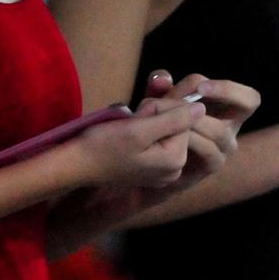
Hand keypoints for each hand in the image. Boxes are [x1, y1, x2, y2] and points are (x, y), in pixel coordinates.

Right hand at [57, 96, 204, 194]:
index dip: (160, 109)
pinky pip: (156, 141)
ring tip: (126, 131)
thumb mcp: (139, 129)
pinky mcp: (150, 169)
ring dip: (147, 122)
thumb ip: (174, 118)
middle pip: (176, 126)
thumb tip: (202, 108)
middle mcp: (174, 169)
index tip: (138, 116)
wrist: (76, 164)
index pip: (183, 118)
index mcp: (175, 160)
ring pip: (165, 130)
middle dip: (155, 116)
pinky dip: (143, 133)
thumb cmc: (103, 145)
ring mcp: (162, 171)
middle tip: (130, 124)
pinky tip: (127, 138)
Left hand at [137, 69, 258, 179]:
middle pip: (249, 103)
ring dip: (195, 119)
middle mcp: (231, 127)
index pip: (248, 96)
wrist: (152, 163)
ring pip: (221, 129)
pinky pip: (208, 150)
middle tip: (196, 94)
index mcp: (225, 109)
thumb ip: (158, 87)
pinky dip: (190, 140)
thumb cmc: (162, 127)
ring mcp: (224, 148)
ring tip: (172, 116)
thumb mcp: (157, 102)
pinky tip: (172, 135)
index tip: (201, 87)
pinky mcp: (212, 165)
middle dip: (223, 92)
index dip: (229, 88)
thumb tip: (162, 79)